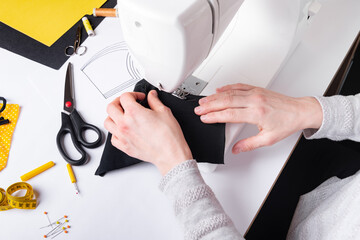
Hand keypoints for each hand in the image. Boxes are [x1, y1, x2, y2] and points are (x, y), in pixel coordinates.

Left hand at [104, 90, 192, 174]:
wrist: (170, 153)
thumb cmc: (168, 136)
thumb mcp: (164, 112)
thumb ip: (155, 101)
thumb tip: (152, 96)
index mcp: (134, 113)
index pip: (125, 97)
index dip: (133, 94)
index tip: (139, 97)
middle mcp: (125, 124)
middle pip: (111, 107)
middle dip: (119, 102)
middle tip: (126, 102)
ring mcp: (123, 136)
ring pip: (107, 122)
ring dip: (113, 116)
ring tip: (120, 115)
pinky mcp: (124, 147)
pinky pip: (113, 138)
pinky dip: (115, 132)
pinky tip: (122, 130)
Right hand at [194, 83, 322, 152]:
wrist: (300, 111)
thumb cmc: (287, 123)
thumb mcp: (268, 139)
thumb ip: (249, 144)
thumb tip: (236, 149)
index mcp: (257, 114)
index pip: (229, 114)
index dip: (214, 116)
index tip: (205, 118)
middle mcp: (255, 101)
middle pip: (226, 101)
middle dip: (210, 105)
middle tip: (199, 109)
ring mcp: (255, 93)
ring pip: (230, 92)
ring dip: (215, 96)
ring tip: (204, 100)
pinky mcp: (257, 89)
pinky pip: (239, 86)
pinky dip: (227, 87)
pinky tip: (219, 90)